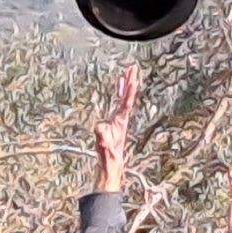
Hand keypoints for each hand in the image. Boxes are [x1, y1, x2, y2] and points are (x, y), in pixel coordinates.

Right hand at [91, 65, 141, 194]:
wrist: (111, 165)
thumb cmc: (108, 157)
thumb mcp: (104, 147)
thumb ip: (102, 138)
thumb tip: (98, 128)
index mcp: (121, 122)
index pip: (126, 103)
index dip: (129, 90)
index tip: (132, 77)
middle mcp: (122, 118)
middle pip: (128, 97)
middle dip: (130, 82)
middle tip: (133, 67)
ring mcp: (119, 119)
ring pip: (124, 98)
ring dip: (125, 85)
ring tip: (126, 72)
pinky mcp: (115, 122)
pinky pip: (118, 103)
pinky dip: (119, 93)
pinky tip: (119, 86)